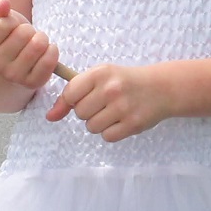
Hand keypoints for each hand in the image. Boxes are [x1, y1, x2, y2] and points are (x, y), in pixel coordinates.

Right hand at [0, 0, 59, 88]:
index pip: (2, 23)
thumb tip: (4, 3)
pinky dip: (52, 50)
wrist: (9, 69)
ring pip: (38, 45)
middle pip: (23, 33)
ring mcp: (13, 77)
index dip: (10, 20)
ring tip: (34, 42)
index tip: (9, 27)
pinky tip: (46, 51)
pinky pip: (50, 61)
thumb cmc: (4, 39)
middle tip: (24, 36)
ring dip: (41, 38)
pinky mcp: (32, 83)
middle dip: (27, 29)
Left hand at [46, 63, 171, 141]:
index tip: (86, 98)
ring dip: (99, 123)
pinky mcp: (132, 124)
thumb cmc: (125, 82)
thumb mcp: (100, 78)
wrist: (161, 88)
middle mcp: (111, 89)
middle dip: (89, 111)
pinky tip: (122, 120)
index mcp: (100, 73)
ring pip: (92, 127)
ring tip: (113, 112)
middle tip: (104, 103)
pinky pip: (107, 136)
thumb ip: (73, 94)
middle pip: (80, 113)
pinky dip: (112, 132)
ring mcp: (122, 108)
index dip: (74, 100)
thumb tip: (50, 116)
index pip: (70, 94)